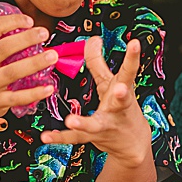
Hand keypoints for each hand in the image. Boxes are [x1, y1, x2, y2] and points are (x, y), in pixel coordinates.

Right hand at [0, 11, 56, 123]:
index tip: (29, 20)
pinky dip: (34, 93)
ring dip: (34, 63)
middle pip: (3, 48)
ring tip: (52, 56)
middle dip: (26, 38)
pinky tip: (48, 87)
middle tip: (43, 33)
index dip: (12, 21)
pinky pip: (18, 97)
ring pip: (12, 72)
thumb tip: (28, 28)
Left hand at [41, 37, 150, 166]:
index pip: (129, 70)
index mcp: (123, 89)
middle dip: (122, 95)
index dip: (133, 56)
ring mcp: (106, 124)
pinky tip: (46, 136)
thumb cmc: (120, 107)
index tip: (134, 42)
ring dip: (83, 123)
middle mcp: (117, 108)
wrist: (131, 143)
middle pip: (121, 100)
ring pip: (95, 124)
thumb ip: (99, 62)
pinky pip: (75, 138)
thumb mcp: (111, 83)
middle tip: (120, 90)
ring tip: (71, 121)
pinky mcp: (94, 137)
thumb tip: (93, 39)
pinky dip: (60, 137)